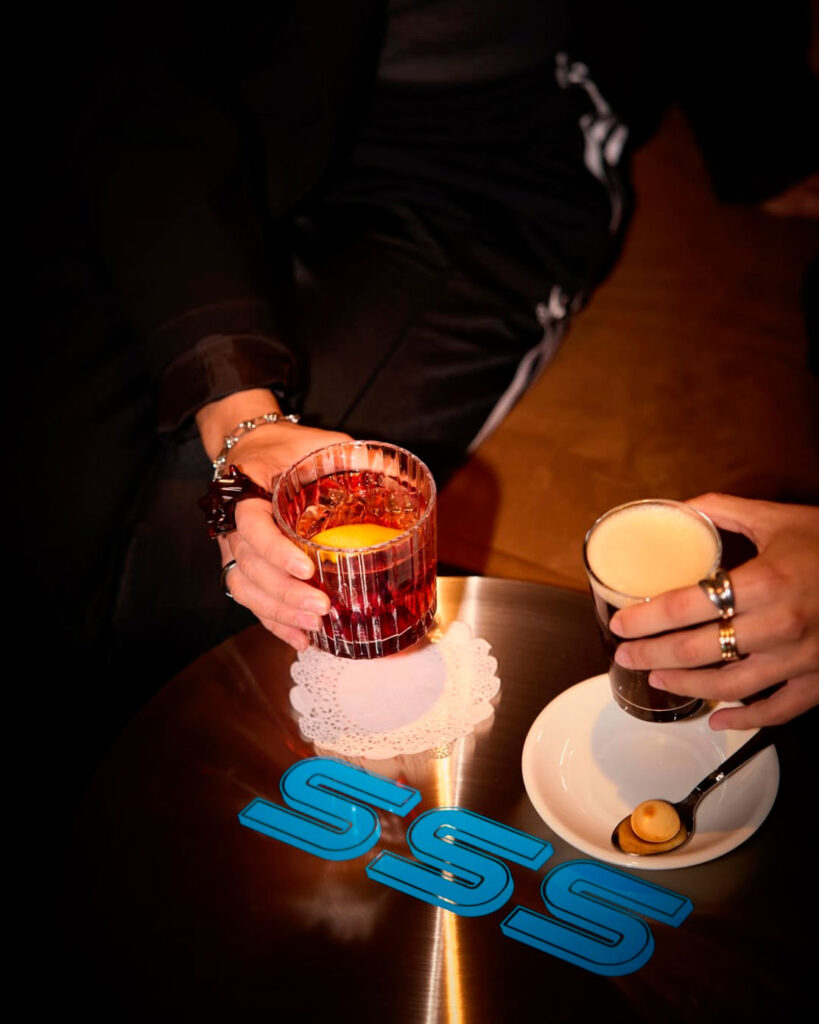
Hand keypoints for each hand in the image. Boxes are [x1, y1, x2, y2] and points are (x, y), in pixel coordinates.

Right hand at [197, 390, 350, 650]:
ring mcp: (235, 547)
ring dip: (278, 613)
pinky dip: (274, 621)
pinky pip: (250, 598)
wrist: (254, 448)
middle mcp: (234, 523)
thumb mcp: (317, 441)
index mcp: (247, 490)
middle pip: (248, 567)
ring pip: (245, 588)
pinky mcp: (244, 565)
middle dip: (284, 594)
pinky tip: (300, 638)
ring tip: (313, 629)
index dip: (275, 551)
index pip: (251, 525)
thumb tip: (390, 467)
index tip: (305, 568)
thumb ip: (349, 453)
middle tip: (321, 609)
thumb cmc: (286, 447)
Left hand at [609, 494, 818, 729]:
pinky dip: (744, 720)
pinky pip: (778, 711)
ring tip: (657, 677)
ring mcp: (800, 658)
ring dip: (685, 685)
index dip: (646, 617)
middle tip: (624, 655)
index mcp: (764, 581)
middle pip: (697, 649)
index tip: (620, 623)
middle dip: (651, 654)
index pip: (686, 604)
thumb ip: (726, 512)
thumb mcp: (780, 519)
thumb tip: (682, 508)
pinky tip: (717, 719)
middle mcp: (779, 625)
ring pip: (729, 684)